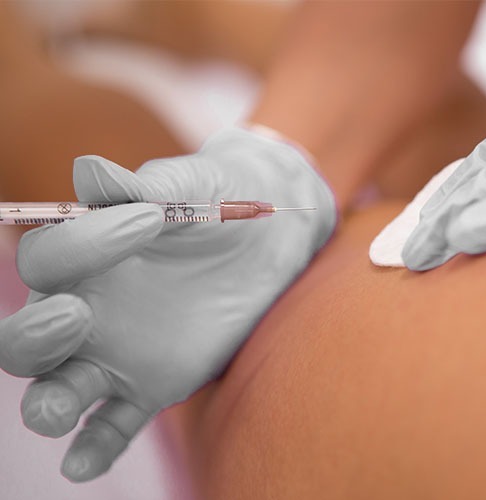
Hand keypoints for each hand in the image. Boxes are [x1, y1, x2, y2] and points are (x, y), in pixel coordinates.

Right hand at [0, 127, 335, 480]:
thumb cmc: (218, 201)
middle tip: (76, 316)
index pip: (47, 261)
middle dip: (35, 337)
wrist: (264, 236)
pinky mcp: (153, 385)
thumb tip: (89, 170)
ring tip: (60, 409)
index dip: (83, 244)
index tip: (151, 220)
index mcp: (85, 256)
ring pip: (58, 389)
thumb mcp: (191, 186)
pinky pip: (113, 426)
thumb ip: (146, 185)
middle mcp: (87, 309)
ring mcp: (117, 353)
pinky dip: (95, 447)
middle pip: (26, 340)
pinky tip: (83, 466)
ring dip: (50, 404)